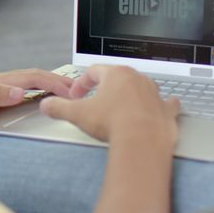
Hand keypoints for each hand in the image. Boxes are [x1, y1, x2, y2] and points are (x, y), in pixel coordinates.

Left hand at [0, 69, 73, 127]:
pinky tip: (32, 99)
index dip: (56, 83)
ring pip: (25, 81)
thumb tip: (20, 92)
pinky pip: (15, 89)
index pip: (33, 78)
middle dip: (58, 81)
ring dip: (46, 85)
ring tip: (63, 94)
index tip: (75, 93)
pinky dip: (32, 91)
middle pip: (33, 76)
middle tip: (79, 92)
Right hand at [41, 65, 179, 143]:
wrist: (142, 141)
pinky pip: (166, 103)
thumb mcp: (77, 114)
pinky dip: (163, 105)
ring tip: (123, 107)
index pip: (93, 72)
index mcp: (115, 74)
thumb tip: (47, 105)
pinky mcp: (166, 110)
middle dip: (106, 88)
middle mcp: (137, 79)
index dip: (81, 83)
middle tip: (97, 101)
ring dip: (132, 95)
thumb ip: (59, 108)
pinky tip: (162, 107)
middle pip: (118, 78)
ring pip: (142, 88)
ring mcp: (154, 93)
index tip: (76, 95)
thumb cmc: (112, 123)